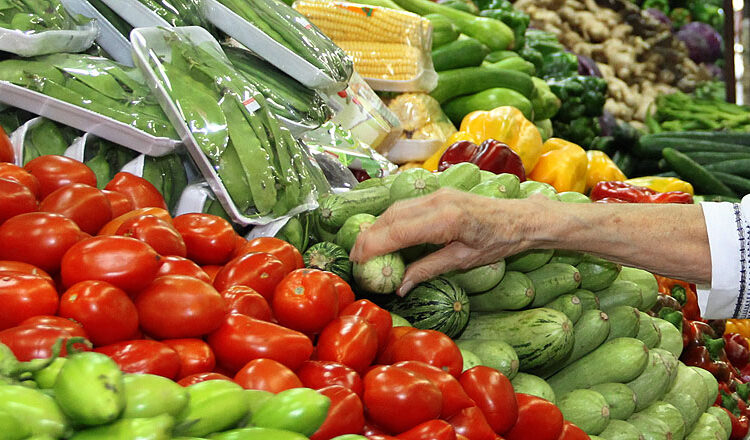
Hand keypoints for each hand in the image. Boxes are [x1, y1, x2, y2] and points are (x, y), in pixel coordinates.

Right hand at [350, 188, 541, 295]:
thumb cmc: (498, 242)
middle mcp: (438, 201)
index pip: (398, 232)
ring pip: (396, 208)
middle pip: (391, 217)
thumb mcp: (463, 261)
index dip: (374, 246)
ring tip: (365, 247)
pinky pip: (407, 205)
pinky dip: (391, 219)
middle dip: (369, 236)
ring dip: (377, 227)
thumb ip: (428, 270)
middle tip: (355, 257)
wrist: (520, 218)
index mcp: (446, 220)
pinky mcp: (438, 192)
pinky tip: (385, 233)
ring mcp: (437, 193)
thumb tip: (400, 287)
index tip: (358, 260)